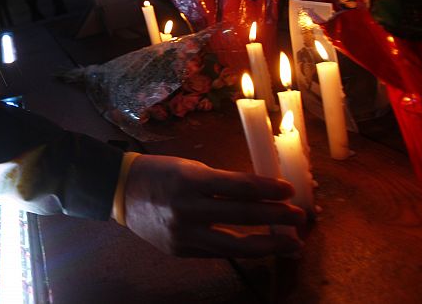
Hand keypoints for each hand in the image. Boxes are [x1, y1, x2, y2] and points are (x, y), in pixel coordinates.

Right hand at [122, 155, 304, 257]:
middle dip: (276, 217)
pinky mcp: (181, 251)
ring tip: (292, 244)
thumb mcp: (190, 168)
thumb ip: (221, 183)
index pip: (238, 186)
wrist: (122, 192)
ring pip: (236, 245)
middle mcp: (187, 208)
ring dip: (269, 245)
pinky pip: (219, 252)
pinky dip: (242, 250)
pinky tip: (261, 248)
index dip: (267, 189)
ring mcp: (183, 234)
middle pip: (242, 215)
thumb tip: (261, 193)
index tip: (289, 190)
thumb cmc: (160, 173)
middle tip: (300, 217)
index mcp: (190, 180)